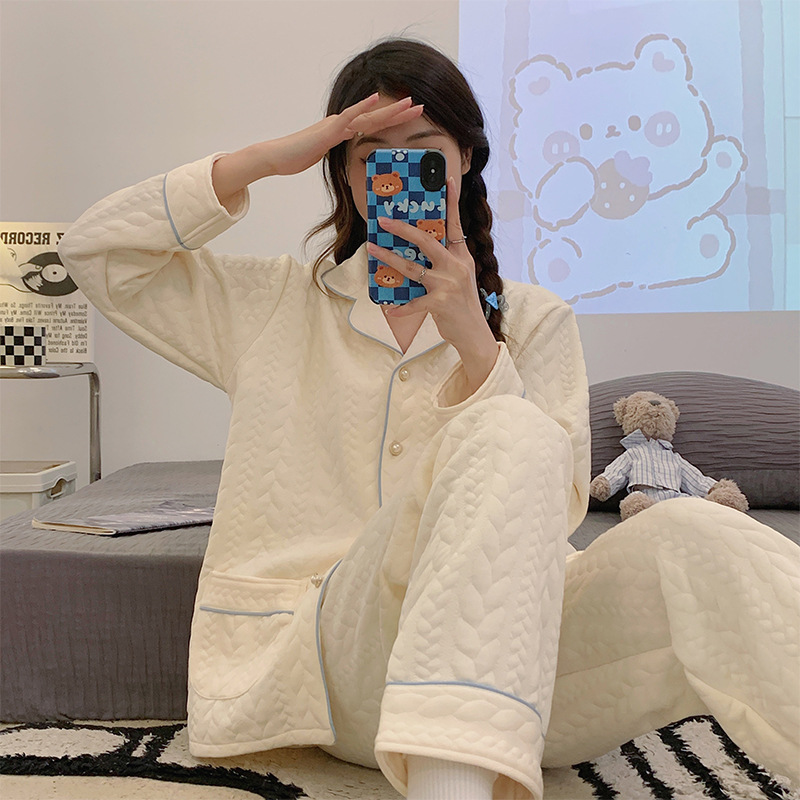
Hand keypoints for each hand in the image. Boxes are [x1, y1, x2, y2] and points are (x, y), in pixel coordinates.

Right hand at [212, 96, 423, 208]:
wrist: (277, 156)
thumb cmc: (297, 157)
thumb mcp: (325, 156)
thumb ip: (340, 151)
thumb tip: (352, 153)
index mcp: (344, 131)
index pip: (375, 126)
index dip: (395, 121)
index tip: (413, 119)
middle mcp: (343, 124)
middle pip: (378, 118)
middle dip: (400, 113)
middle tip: (422, 106)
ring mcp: (336, 125)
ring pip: (369, 115)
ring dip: (390, 109)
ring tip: (410, 103)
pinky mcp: (328, 129)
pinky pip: (348, 117)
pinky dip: (362, 107)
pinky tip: (376, 98)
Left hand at [366, 177, 498, 391]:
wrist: (474, 334)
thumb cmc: (462, 305)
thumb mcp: (459, 278)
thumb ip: (444, 263)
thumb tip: (416, 250)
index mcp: (462, 257)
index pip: (456, 224)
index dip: (451, 201)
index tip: (445, 179)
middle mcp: (456, 266)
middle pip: (427, 240)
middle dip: (402, 228)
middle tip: (383, 220)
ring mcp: (448, 284)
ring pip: (412, 266)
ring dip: (389, 258)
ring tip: (372, 248)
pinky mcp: (440, 303)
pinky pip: (413, 302)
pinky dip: (400, 307)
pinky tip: (390, 308)